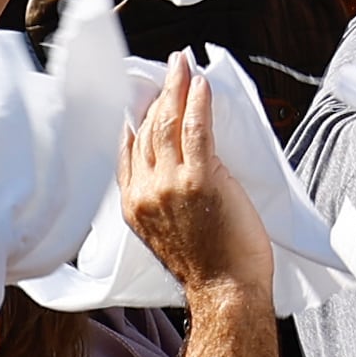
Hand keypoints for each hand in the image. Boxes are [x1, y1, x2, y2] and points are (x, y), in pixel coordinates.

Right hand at [118, 61, 271, 301]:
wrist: (227, 292)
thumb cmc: (208, 265)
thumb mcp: (167, 231)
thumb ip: (162, 197)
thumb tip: (176, 162)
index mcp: (133, 206)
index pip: (129, 150)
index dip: (139, 118)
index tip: (148, 97)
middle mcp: (145, 192)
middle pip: (146, 130)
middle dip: (159, 93)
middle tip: (172, 67)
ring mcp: (170, 185)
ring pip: (167, 124)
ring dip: (177, 88)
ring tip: (184, 64)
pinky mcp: (200, 181)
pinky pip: (195, 130)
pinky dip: (197, 103)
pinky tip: (201, 85)